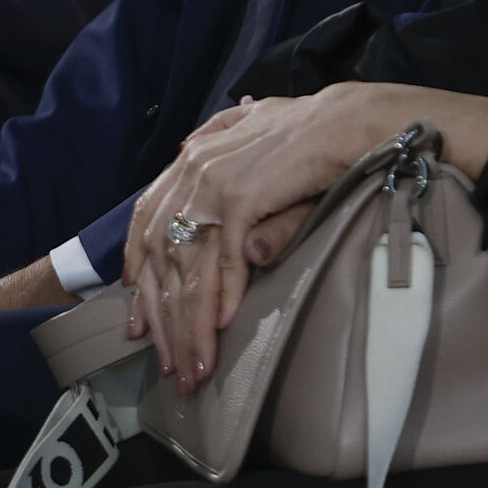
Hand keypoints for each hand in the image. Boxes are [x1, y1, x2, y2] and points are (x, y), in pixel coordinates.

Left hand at [122, 83, 487, 392]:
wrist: (349, 120)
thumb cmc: (314, 143)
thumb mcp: (267, 171)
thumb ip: (244, 203)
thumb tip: (241, 248)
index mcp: (195, 157)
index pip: (148, 218)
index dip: (138, 267)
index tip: (138, 316)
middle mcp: (195, 168)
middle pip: (163, 254)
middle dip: (162, 317)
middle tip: (168, 363)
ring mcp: (214, 183)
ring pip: (189, 267)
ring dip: (190, 324)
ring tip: (195, 368)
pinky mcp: (241, 196)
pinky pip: (225, 261)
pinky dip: (222, 298)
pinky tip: (225, 330)